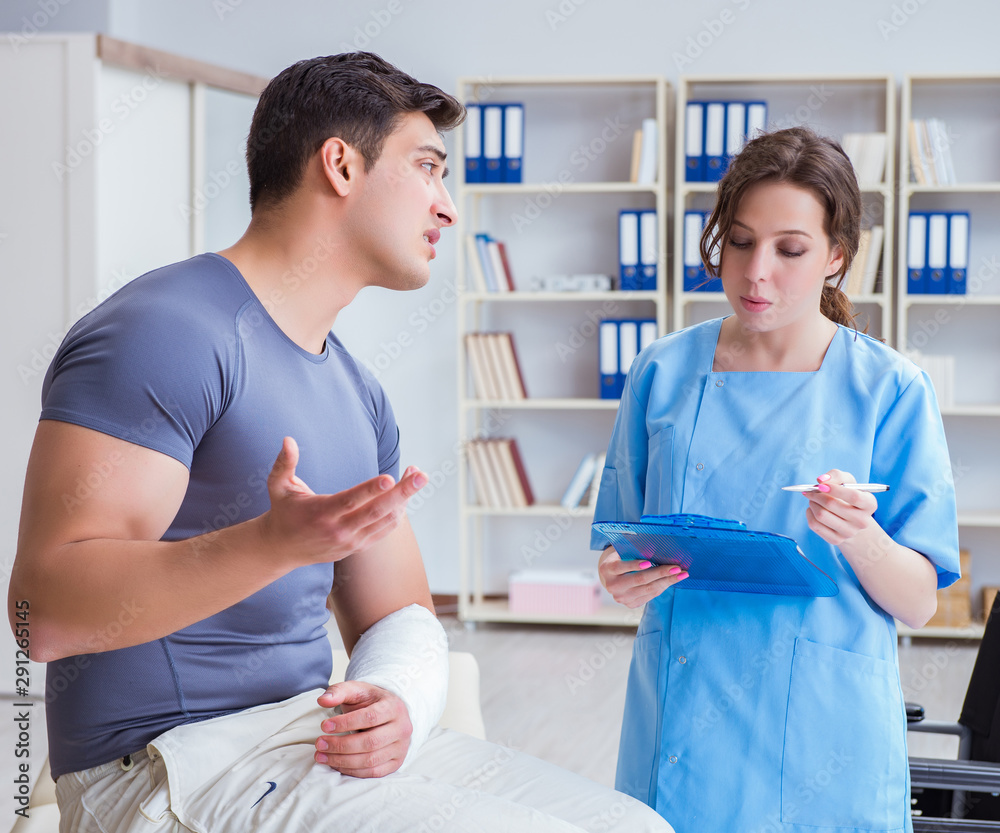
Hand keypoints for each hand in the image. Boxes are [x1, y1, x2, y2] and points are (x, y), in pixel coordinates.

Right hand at [258, 437, 425, 567]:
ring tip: (417, 476)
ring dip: (404, 499)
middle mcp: (339, 530)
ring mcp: (351, 541)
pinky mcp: (358, 546)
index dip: (371, 489)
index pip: (350, 501)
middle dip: (402, 493)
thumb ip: (284, 463)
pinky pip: (384, 530)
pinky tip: (405, 494)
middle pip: (376, 511)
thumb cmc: (283, 511)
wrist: (282, 549)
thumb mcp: (278, 486)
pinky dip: (398, 513)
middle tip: (421, 475)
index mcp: (321, 513)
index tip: (390, 477)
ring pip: (385, 521)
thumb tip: (288, 439)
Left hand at [315, 681, 411, 777]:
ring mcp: (401, 748)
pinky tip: (336, 764)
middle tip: (319, 744)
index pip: (370, 717)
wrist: (388, 713)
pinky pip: (373, 772)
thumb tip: (322, 700)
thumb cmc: (370, 702)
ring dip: (342, 761)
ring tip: (322, 756)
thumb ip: (339, 691)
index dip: (346, 723)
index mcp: (394, 707)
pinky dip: (352, 770)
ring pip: (371, 760)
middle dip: (341, 745)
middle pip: (370, 742)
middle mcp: (402, 728)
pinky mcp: (396, 763)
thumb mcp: (357, 690)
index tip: (324, 726)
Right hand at [598, 546, 687, 607]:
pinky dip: (662, 587)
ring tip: (681, 574)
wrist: (611, 577)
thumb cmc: (620, 559)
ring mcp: (621, 597)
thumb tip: (656, 550)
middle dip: (660, 573)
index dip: (635, 565)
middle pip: (639, 579)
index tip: (649, 562)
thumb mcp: (621, 553)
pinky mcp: (630, 604)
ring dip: (667, 581)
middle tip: (676, 568)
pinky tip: (672, 580)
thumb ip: (633, 552)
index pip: (621, 567)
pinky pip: (650, 595)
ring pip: (648, 589)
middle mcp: (612, 586)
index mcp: (607, 569)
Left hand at [803, 469, 878, 546]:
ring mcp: (850, 532)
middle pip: (832, 505)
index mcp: (870, 504)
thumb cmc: (848, 496)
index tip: (821, 485)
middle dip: (817, 495)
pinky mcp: (836, 540)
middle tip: (811, 490)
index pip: (854, 496)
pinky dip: (809, 514)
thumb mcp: (847, 481)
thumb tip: (821, 480)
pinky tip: (812, 509)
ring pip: (821, 515)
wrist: (850, 520)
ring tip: (812, 499)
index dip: (835, 489)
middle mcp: (862, 521)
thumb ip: (836, 475)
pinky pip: (815, 525)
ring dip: (812, 503)